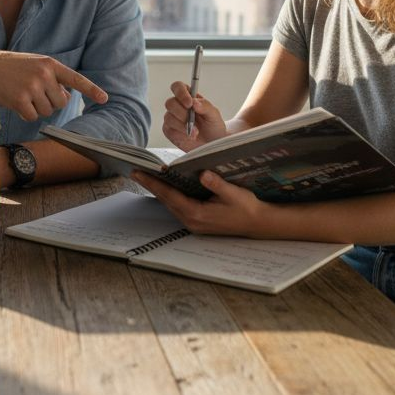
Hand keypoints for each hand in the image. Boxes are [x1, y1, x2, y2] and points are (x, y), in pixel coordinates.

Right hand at [0, 50, 107, 121]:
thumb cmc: (10, 68)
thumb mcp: (34, 65)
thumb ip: (53, 79)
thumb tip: (68, 98)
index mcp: (50, 64)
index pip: (75, 79)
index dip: (91, 90)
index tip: (105, 99)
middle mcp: (44, 75)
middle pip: (60, 103)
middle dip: (50, 103)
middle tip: (33, 93)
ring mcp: (32, 87)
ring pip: (47, 111)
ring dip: (36, 108)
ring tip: (22, 94)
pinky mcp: (20, 100)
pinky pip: (32, 117)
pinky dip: (24, 114)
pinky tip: (15, 102)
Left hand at [130, 169, 264, 235]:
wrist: (258, 224)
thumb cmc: (247, 207)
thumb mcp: (234, 193)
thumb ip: (217, 184)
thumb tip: (203, 173)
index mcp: (198, 214)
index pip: (170, 196)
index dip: (153, 183)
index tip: (139, 172)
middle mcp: (192, 221)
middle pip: (166, 200)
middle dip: (151, 185)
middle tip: (136, 170)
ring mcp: (194, 223)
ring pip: (171, 204)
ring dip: (159, 191)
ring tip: (146, 176)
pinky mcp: (197, 222)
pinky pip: (178, 207)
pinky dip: (170, 196)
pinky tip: (165, 186)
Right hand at [162, 80, 225, 149]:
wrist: (212, 144)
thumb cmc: (213, 127)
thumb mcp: (214, 114)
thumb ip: (205, 106)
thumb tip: (195, 102)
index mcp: (189, 97)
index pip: (178, 87)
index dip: (181, 93)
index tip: (189, 103)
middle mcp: (178, 106)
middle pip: (170, 103)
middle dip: (182, 113)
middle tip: (193, 120)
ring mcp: (172, 118)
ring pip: (169, 117)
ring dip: (183, 125)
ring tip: (195, 132)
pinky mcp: (169, 130)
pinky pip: (169, 129)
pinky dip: (180, 133)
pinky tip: (189, 136)